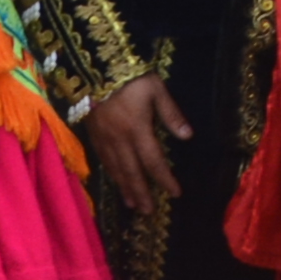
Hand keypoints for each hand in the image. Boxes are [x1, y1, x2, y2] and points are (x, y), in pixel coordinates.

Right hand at [89, 73, 191, 218]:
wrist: (93, 67)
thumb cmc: (129, 78)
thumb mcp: (155, 89)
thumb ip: (171, 113)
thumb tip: (187, 136)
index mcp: (137, 130)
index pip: (153, 161)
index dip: (164, 179)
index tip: (175, 193)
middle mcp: (119, 140)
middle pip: (132, 172)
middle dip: (141, 193)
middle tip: (148, 212)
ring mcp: (104, 139)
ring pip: (116, 170)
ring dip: (125, 188)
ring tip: (133, 204)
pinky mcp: (93, 134)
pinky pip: (104, 160)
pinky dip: (112, 174)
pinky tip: (116, 181)